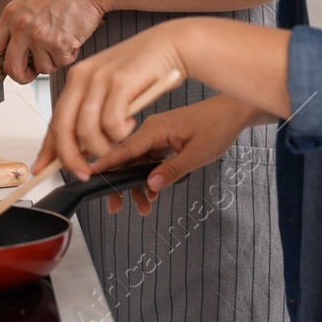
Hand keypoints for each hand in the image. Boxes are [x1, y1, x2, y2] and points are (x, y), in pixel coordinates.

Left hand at [0, 0, 110, 83]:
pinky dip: (69, 55)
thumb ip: (18, 24)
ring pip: (41, 68)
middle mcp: (22, 26)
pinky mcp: (59, 44)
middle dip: (23, 75)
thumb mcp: (31, 2)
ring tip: (61, 37)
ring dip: (53, 60)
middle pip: (12, 68)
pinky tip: (72, 36)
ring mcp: (40, 36)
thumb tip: (12, 50)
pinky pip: (61, 64)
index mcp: (11, 15)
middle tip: (32, 71)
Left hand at [31, 20, 198, 178]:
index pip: (55, 119)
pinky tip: (130, 125)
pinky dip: (120, 133)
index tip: (42, 168)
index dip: (47, 149)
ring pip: (87, 131)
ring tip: (118, 140)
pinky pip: (111, 124)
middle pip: (64, 128)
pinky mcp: (120, 82)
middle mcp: (83, 76)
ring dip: (103, 147)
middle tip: (84, 173)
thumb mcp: (108, 88)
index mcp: (76, 77)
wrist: (169, 45)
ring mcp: (100, 78)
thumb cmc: (142, 69)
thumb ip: (91, 111)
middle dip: (71, 158)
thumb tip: (77, 146)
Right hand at [90, 96, 269, 214]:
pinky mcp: (163, 140)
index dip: (104, 164)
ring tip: (143, 207)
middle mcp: (151, 130)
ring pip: (137, 163)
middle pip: (126, 160)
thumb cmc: (218, 127)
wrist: (233, 113)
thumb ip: (173, 170)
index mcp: (155, 129)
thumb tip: (151, 184)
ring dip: (137, 185)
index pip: (123, 149)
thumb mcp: (198, 154)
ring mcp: (157, 135)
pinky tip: (153, 193)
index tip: (87, 175)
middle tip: (115, 207)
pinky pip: (148, 160)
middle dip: (120, 184)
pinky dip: (148, 177)